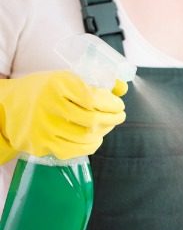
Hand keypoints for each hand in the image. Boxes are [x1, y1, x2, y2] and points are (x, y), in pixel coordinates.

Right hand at [0, 70, 125, 161]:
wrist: (7, 107)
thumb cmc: (44, 91)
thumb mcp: (66, 79)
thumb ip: (97, 82)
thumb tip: (123, 88)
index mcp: (58, 84)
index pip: (94, 98)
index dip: (112, 104)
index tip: (119, 105)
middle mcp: (49, 105)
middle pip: (92, 119)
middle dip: (113, 119)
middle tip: (120, 116)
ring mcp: (44, 127)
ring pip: (85, 136)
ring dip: (104, 132)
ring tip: (108, 126)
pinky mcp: (41, 144)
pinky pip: (73, 150)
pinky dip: (90, 146)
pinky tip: (95, 139)